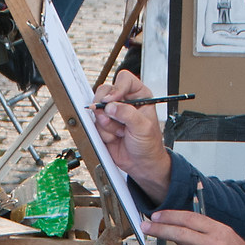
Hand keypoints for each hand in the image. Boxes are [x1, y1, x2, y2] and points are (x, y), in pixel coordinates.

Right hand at [91, 69, 172, 199]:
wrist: (141, 164)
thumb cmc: (149, 145)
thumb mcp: (143, 127)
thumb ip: (127, 114)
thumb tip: (111, 106)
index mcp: (139, 96)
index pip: (124, 80)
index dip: (117, 88)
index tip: (113, 100)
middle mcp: (124, 101)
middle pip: (105, 91)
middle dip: (106, 108)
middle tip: (111, 118)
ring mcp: (112, 113)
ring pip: (98, 110)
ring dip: (107, 125)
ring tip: (120, 133)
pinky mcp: (103, 125)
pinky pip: (95, 124)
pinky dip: (103, 133)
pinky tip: (115, 138)